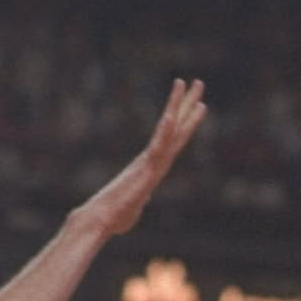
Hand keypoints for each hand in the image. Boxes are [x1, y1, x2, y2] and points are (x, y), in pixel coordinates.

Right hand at [77, 77, 206, 237]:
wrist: (101, 219)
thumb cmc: (115, 216)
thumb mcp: (136, 205)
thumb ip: (141, 195)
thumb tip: (142, 195)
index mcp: (153, 165)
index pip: (175, 139)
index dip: (186, 122)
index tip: (198, 104)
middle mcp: (153, 158)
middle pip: (175, 127)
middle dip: (187, 105)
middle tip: (198, 82)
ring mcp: (149, 162)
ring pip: (168, 130)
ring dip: (178, 107)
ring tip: (187, 83)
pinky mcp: (144, 170)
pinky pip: (156, 148)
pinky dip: (165, 133)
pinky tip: (171, 117)